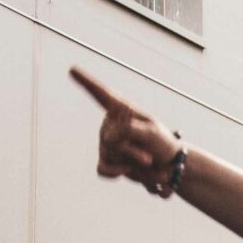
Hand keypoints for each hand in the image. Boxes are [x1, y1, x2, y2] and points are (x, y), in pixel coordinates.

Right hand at [71, 67, 183, 192]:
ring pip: (110, 155)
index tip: (72, 69)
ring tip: (149, 163)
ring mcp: (107, 144)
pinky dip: (118, 173)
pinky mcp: (107, 162)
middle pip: (110, 139)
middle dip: (133, 151)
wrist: (169, 168)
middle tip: (150, 157)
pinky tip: (128, 171)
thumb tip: (106, 137)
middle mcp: (111, 125)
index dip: (86, 82)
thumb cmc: (162, 144)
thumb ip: (128, 130)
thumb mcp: (150, 133)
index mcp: (122, 110)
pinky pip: (103, 169)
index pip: (101, 94)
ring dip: (134, 163)